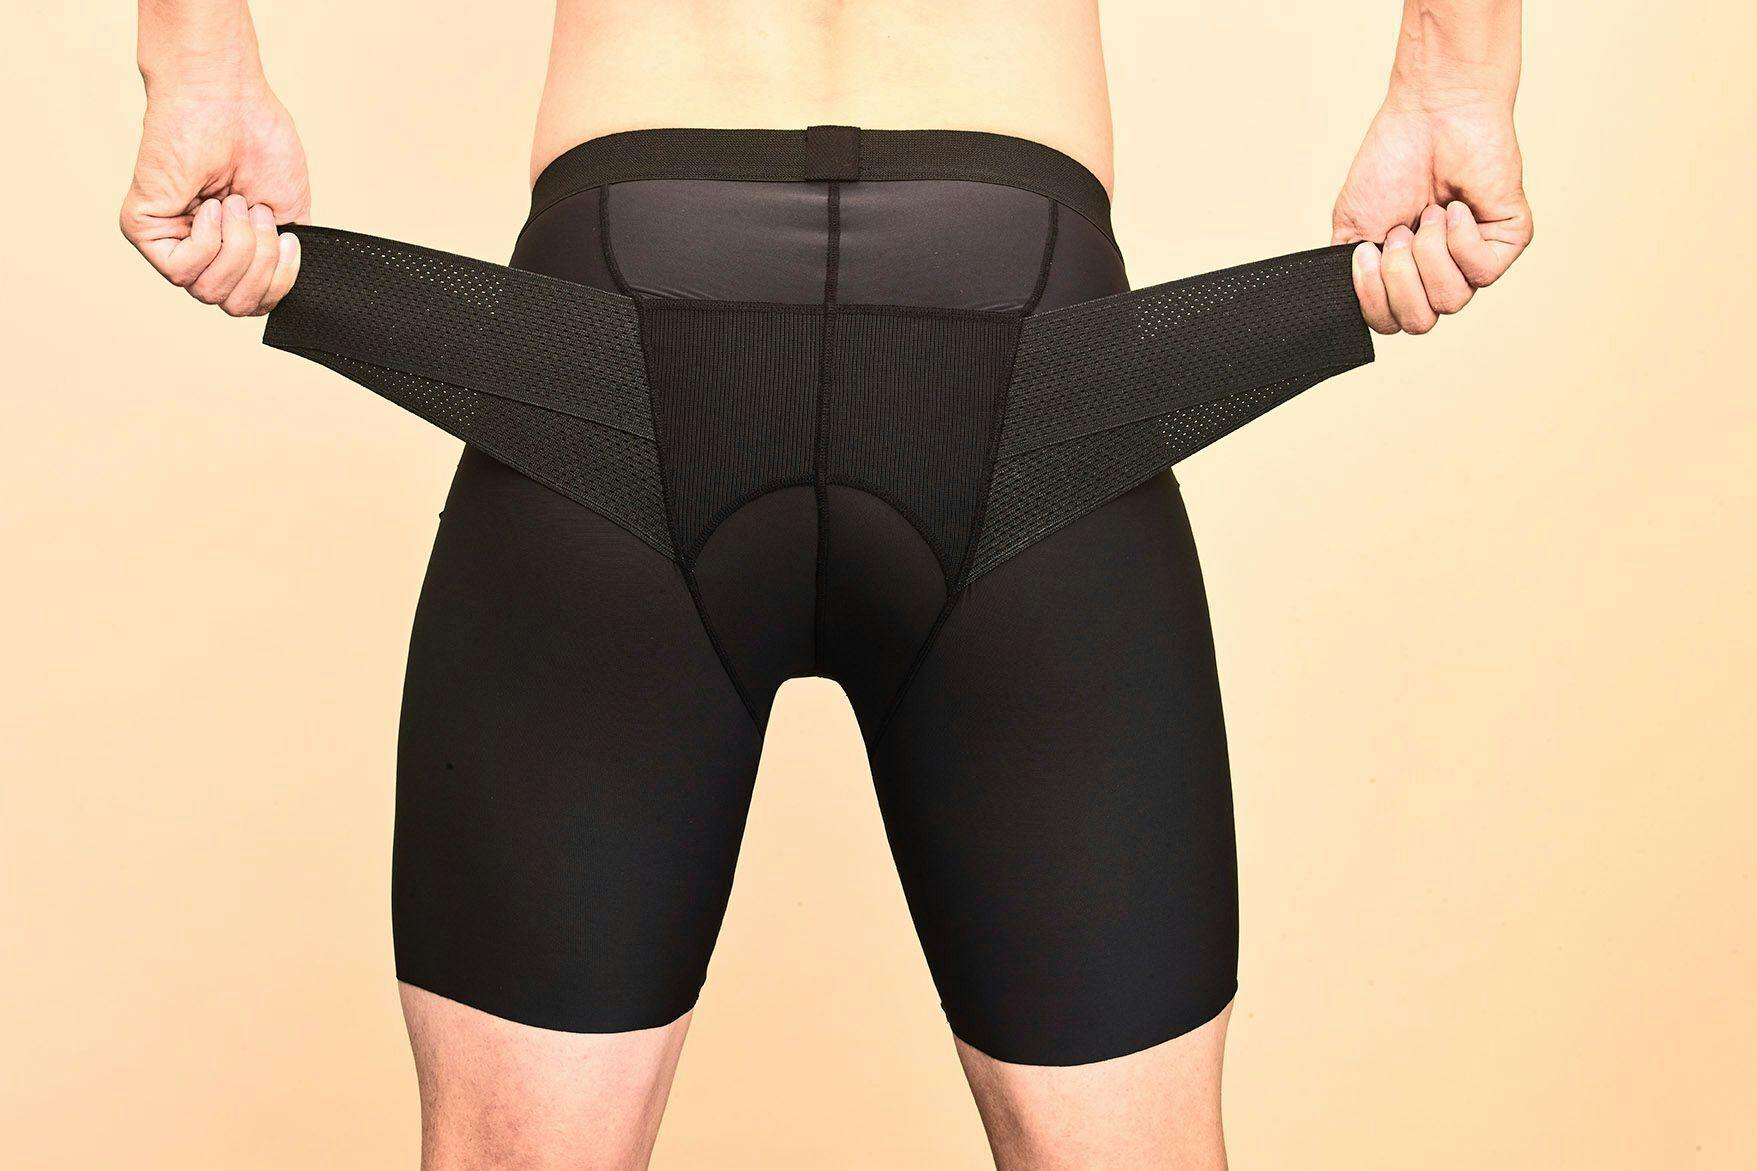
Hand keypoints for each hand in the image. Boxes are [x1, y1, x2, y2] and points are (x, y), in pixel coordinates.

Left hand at [121, 81, 309, 315]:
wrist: (228, 101)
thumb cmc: (260, 142)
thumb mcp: (292, 216)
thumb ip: (283, 261)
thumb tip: (279, 294)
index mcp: (236, 252)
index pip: (254, 303)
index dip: (279, 284)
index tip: (290, 240)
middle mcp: (202, 253)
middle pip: (235, 305)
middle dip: (260, 264)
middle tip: (259, 215)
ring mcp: (172, 243)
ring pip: (210, 292)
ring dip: (238, 248)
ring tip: (236, 203)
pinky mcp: (144, 230)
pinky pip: (183, 270)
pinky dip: (209, 239)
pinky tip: (210, 205)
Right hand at [1332, 98, 1532, 334]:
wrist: (1431, 116)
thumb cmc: (1392, 162)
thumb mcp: (1352, 228)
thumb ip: (1351, 277)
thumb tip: (1359, 311)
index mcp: (1401, 275)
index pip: (1390, 322)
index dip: (1374, 300)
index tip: (1366, 252)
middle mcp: (1438, 274)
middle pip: (1420, 320)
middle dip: (1401, 277)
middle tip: (1400, 230)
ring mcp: (1474, 260)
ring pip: (1451, 299)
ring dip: (1430, 252)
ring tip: (1430, 211)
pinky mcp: (1507, 241)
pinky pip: (1482, 272)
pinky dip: (1460, 238)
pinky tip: (1455, 207)